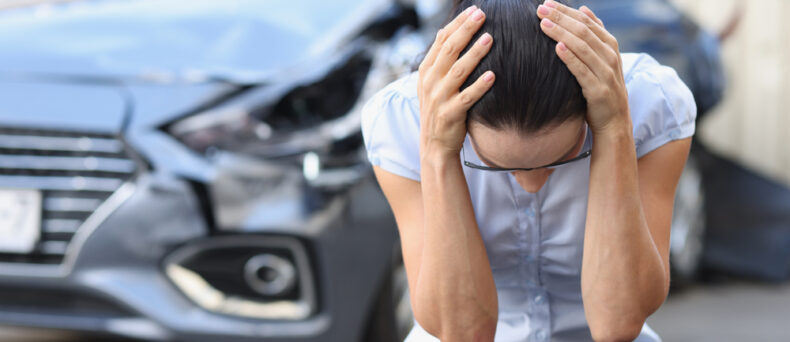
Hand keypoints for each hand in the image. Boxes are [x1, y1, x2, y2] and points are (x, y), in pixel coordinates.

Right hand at [418, 5, 494, 159]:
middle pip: (449, 50)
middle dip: (466, 30)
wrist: (434, 145)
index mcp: (426, 70)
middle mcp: (430, 81)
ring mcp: (439, 98)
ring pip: (458, 71)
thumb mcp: (433, 83)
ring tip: (490, 39)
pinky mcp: (450, 114)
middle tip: (482, 15)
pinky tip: (493, 75)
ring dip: (474, 54)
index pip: (441, 39)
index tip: (474, 10)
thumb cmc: (440, 109)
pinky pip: (467, 98)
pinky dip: (480, 86)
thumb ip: (441, 59)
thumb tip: (449, 30)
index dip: (457, 23)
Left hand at [536, 0, 630, 135]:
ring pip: (582, 46)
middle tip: (539, 8)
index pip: (586, 21)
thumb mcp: (603, 59)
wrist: (614, 121)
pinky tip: (557, 47)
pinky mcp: (598, 90)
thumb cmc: (602, 87)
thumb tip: (584, 9)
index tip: (546, 3)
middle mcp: (609, 56)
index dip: (566, 11)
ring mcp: (606, 73)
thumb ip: (595, 34)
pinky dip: (570, 57)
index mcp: (610, 45)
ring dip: (561, 33)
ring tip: (543, 24)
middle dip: (561, 17)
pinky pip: (582, 70)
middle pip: (583, 30)